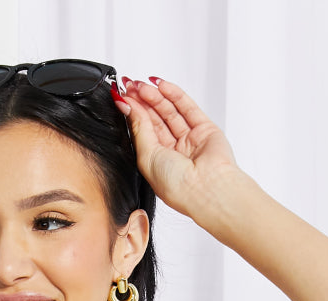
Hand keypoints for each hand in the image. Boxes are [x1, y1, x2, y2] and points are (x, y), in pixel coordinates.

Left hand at [113, 76, 241, 217]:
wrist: (205, 188)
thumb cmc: (177, 186)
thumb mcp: (146, 157)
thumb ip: (138, 129)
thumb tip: (128, 107)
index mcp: (157, 162)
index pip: (143, 131)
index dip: (133, 112)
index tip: (122, 96)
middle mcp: (173, 151)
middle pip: (156, 119)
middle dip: (142, 101)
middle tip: (130, 86)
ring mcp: (190, 140)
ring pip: (170, 111)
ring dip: (155, 97)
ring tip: (141, 85)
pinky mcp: (205, 129)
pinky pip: (188, 108)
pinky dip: (175, 95)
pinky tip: (161, 85)